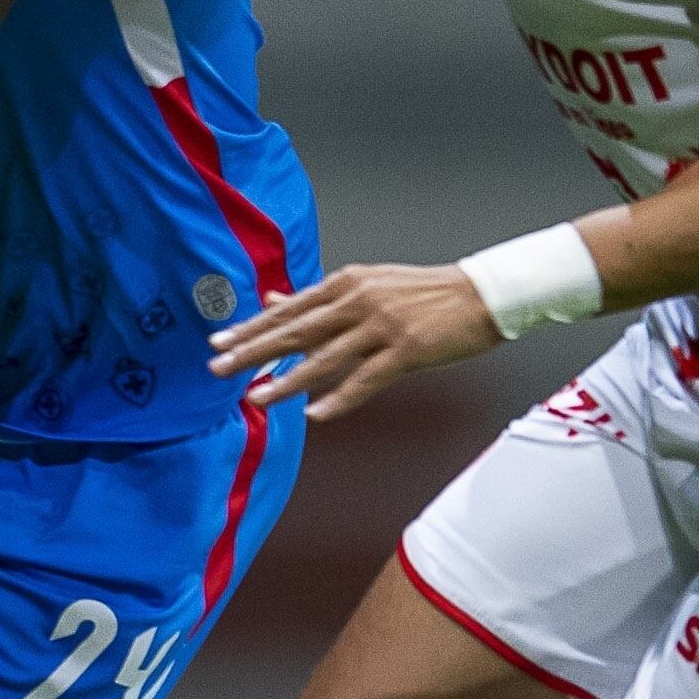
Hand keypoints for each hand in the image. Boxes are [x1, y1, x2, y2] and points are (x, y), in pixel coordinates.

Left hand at [210, 262, 500, 418]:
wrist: (481, 294)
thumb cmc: (422, 292)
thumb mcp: (366, 284)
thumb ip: (320, 298)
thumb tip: (273, 300)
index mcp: (345, 284)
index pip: (288, 310)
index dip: (251, 328)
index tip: (218, 342)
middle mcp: (357, 302)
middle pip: (296, 332)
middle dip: (253, 352)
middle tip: (218, 368)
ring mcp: (381, 326)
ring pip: (324, 359)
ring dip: (287, 381)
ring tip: (256, 398)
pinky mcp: (406, 351)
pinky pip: (365, 380)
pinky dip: (339, 399)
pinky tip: (315, 415)